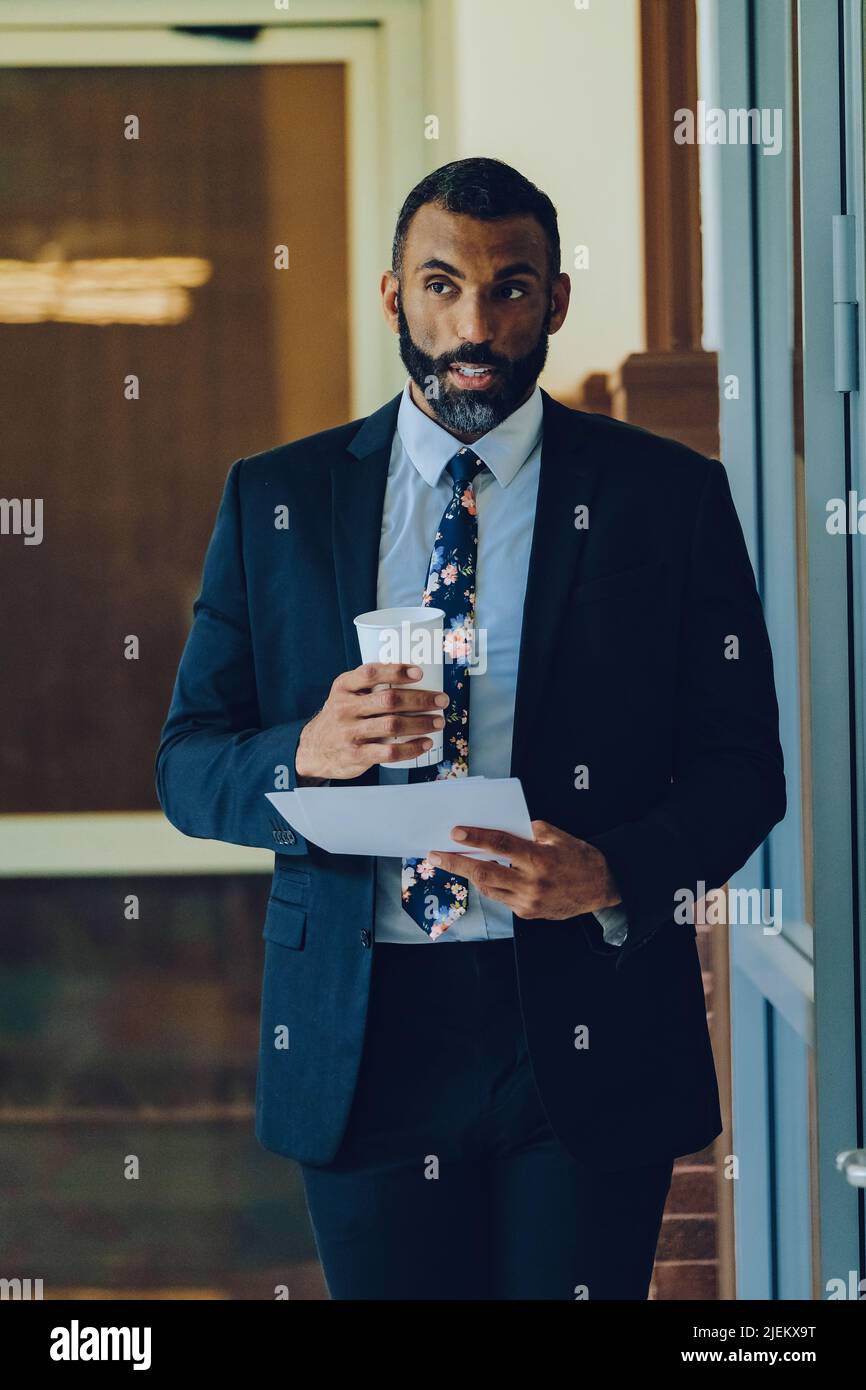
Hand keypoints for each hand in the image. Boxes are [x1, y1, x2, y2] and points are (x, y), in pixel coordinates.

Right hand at [295, 662, 448, 781]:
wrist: (313, 749)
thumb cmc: (341, 717)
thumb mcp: (345, 695)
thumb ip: (369, 685)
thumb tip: (417, 675)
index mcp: (343, 687)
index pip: (370, 673)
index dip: (396, 671)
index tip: (419, 672)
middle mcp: (344, 708)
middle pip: (388, 700)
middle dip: (420, 699)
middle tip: (441, 700)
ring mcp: (350, 733)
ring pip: (392, 726)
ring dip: (421, 723)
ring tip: (439, 721)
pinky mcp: (356, 755)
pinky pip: (389, 752)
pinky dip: (411, 748)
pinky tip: (425, 743)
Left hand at [425, 819, 621, 920]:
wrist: (603, 887)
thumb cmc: (580, 857)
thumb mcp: (558, 836)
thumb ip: (530, 831)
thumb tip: (501, 829)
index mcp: (539, 859)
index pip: (500, 846)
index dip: (475, 839)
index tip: (454, 833)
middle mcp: (532, 883)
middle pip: (485, 873)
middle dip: (456, 864)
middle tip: (434, 855)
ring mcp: (528, 902)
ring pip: (489, 888)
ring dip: (470, 875)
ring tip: (454, 862)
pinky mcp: (528, 914)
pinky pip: (502, 898)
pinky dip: (491, 885)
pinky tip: (485, 874)